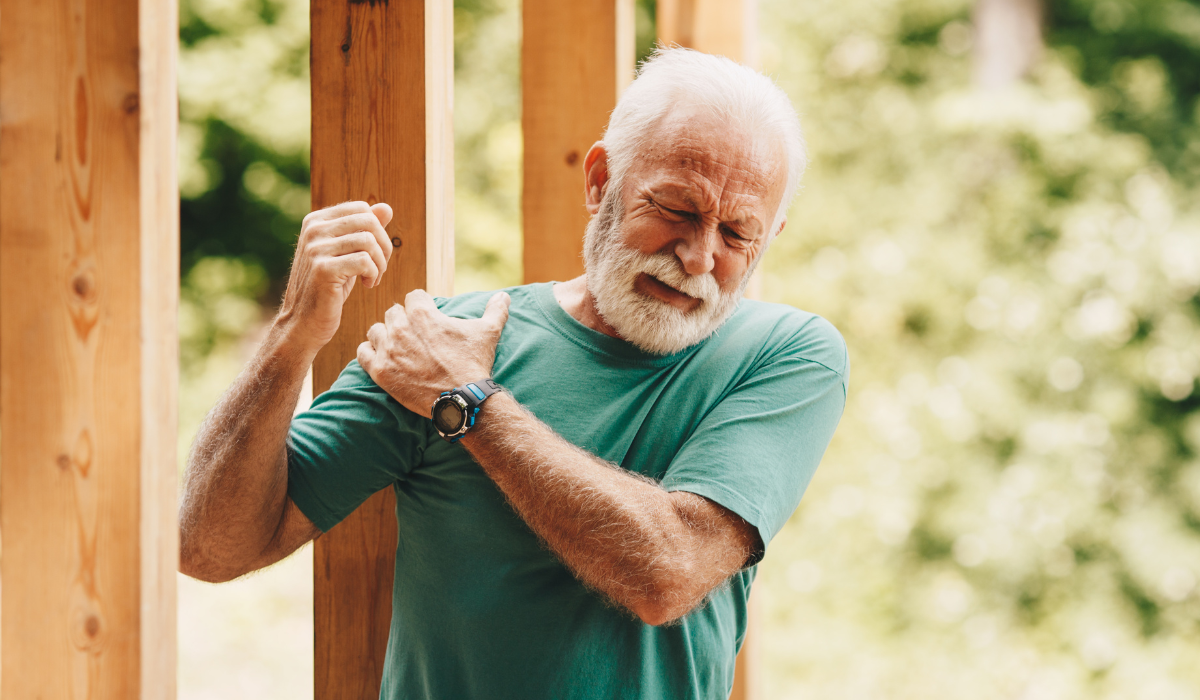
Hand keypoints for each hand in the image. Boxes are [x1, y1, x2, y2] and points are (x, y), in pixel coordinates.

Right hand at [276, 201, 393, 355]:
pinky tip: (368, 286)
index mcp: (316, 221)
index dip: (378, 231)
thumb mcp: (347, 255)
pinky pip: (364, 262)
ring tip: (373, 279)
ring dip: (380, 264)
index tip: (375, 254)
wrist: (303, 323)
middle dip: (384, 246)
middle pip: (368, 221)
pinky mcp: (323, 269)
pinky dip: (374, 274)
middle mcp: (313, 230)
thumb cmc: (328, 288)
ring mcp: (316, 249)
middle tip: (379, 268)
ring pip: (368, 241)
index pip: (362, 208)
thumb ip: (364, 230)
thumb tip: (386, 207)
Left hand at [358, 290, 510, 415]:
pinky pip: (363, 353)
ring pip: (376, 331)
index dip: (421, 306)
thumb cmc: (473, 364)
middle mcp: (401, 327)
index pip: (413, 297)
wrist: (462, 399)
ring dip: (384, 336)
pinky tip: (381, 358)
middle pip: (393, 312)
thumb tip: (505, 296)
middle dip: (403, 321)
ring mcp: (388, 350)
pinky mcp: (380, 371)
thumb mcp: (488, 333)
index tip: (426, 318)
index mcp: (423, 314)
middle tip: (414, 336)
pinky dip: (370, 353)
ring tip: (397, 348)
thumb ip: (495, 310)